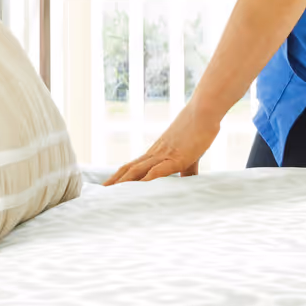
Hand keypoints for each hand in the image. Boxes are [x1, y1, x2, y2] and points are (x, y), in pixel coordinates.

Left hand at [104, 104, 220, 183]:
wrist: (204, 111)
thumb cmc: (199, 130)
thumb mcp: (191, 154)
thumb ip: (187, 170)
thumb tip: (188, 181)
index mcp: (157, 152)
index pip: (133, 165)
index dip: (120, 175)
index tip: (109, 185)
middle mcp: (156, 153)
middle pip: (129, 168)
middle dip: (115, 181)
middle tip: (100, 192)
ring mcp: (164, 154)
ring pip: (138, 169)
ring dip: (124, 182)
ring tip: (111, 193)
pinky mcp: (177, 157)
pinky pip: (159, 170)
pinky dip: (147, 180)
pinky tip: (139, 189)